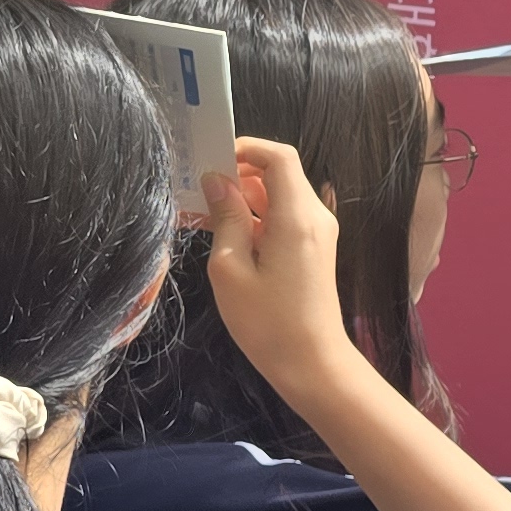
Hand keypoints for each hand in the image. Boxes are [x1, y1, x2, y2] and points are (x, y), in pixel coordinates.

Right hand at [203, 139, 361, 397]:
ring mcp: (317, 233)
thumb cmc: (266, 320)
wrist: (310, 361)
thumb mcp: (230, 267)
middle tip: (194, 190)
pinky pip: (281, 219)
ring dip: (240, 199)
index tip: (210, 160)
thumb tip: (216, 180)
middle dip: (235, 175)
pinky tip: (220, 233)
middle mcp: (314, 217)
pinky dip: (252, 218)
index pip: (279, 156)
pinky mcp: (312, 249)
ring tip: (199, 215)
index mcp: (298, 216)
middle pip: (277, 174)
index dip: (246, 149)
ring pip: (276, 197)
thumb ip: (226, 217)